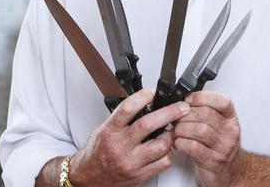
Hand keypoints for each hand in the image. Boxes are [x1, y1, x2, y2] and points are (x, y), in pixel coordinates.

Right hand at [70, 88, 190, 185]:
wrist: (88, 178)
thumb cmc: (97, 152)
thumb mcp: (104, 129)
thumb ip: (123, 118)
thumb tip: (146, 103)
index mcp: (110, 131)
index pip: (128, 108)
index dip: (144, 97)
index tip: (154, 92)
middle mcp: (120, 146)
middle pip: (148, 125)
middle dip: (169, 113)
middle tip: (181, 107)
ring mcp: (131, 162)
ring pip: (160, 145)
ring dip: (170, 135)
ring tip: (171, 130)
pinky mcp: (139, 176)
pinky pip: (163, 163)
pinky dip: (168, 153)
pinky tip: (164, 148)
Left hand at [172, 91, 242, 186]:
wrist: (229, 171)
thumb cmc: (219, 145)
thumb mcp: (218, 124)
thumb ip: (204, 110)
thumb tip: (182, 99)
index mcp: (231, 118)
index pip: (222, 101)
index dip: (201, 97)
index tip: (186, 99)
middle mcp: (230, 131)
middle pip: (206, 114)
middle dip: (185, 114)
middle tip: (175, 116)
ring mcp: (223, 147)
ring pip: (199, 130)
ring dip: (181, 128)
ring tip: (175, 130)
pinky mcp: (213, 161)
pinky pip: (193, 147)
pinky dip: (181, 142)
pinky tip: (177, 142)